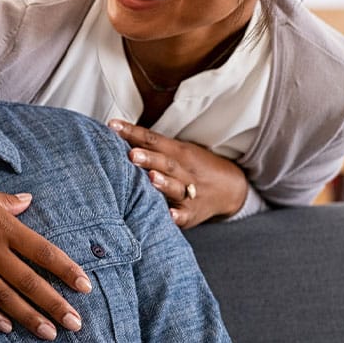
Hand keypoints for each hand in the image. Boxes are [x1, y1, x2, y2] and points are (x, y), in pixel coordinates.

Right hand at [0, 190, 91, 339]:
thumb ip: (7, 201)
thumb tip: (27, 200)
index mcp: (4, 227)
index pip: (43, 251)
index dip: (66, 269)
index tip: (84, 285)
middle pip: (29, 281)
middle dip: (54, 303)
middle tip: (75, 322)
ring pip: (5, 296)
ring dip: (28, 316)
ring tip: (49, 332)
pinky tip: (6, 327)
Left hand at [108, 120, 247, 228]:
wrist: (230, 188)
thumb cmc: (191, 167)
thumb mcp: (177, 151)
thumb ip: (150, 145)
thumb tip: (115, 132)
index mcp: (178, 152)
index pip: (153, 140)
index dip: (133, 133)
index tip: (112, 126)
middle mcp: (184, 171)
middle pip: (166, 162)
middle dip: (149, 158)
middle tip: (131, 154)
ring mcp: (190, 192)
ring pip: (176, 187)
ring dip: (163, 183)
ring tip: (151, 178)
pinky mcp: (192, 213)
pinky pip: (185, 215)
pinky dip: (177, 215)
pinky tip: (169, 215)